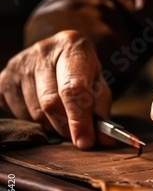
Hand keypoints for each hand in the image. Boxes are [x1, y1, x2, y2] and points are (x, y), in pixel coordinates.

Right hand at [0, 30, 112, 148]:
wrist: (59, 52)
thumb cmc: (83, 71)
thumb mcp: (99, 83)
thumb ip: (102, 110)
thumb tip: (105, 140)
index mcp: (72, 47)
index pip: (73, 89)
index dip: (79, 119)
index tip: (85, 142)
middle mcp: (43, 52)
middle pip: (50, 103)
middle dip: (66, 127)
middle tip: (77, 135)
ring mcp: (19, 64)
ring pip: (34, 113)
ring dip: (51, 124)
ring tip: (62, 114)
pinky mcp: (4, 79)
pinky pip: (18, 114)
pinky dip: (34, 121)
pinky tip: (44, 110)